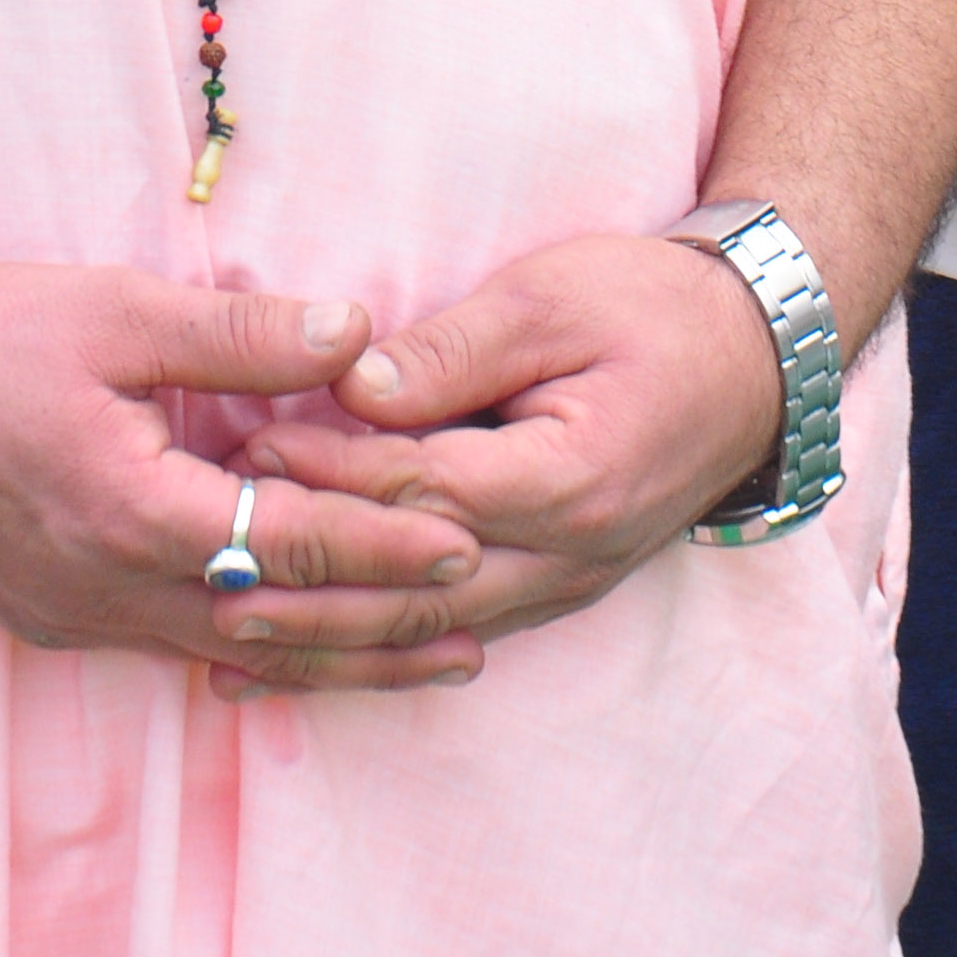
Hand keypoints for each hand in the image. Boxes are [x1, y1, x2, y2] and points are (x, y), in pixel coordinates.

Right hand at [0, 269, 488, 689]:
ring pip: (235, 653)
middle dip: (383, 627)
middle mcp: (110, 589)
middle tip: (478, 618)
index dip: (383, 544)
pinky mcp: (57, 617)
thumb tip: (356, 332)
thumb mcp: (112, 311)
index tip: (465, 536)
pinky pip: (180, 647)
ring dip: (334, 656)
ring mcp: (80, 616)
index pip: (289, 545)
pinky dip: (257, 650)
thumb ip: (237, 334)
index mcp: (130, 512)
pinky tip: (299, 647)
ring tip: (424, 657)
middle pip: (277, 627)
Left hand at [222, 235, 784, 694]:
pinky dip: (377, 650)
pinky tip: (311, 659)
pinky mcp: (555, 589)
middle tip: (204, 565)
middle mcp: (568, 557)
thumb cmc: (651, 307)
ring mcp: (565, 586)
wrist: (752, 358)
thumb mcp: (551, 297)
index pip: (422, 490)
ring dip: (327, 641)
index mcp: (570, 479)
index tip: (249, 445)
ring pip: (427, 632)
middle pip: (413, 587)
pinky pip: (454, 633)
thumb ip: (452, 350)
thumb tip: (354, 385)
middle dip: (305, 581)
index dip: (330, 472)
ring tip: (224, 641)